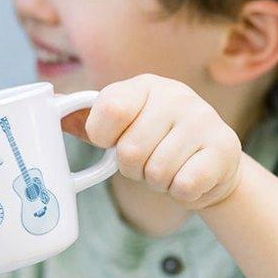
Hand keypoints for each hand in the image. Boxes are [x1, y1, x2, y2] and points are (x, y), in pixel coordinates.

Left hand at [71, 74, 241, 210]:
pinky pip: (183, 185)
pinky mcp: (225, 147)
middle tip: (147, 160)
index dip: (104, 138)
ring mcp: (203, 119)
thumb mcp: (123, 126)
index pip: (107, 112)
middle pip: (130, 151)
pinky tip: (189, 175)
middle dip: (132, 168)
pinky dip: (180, 192)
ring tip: (169, 167)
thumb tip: (53, 114)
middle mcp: (176, 94)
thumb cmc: (156, 144)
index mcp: (143, 85)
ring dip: (157, 181)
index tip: (115, 141)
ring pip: (156, 172)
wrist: (212, 163)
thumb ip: (89, 121)